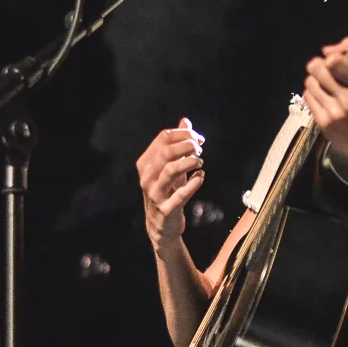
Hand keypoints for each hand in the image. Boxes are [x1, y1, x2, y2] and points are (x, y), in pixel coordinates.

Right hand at [137, 117, 204, 252]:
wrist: (162, 226)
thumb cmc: (168, 192)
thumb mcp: (171, 166)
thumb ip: (178, 144)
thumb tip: (185, 121)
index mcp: (146, 163)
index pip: (163, 138)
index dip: (183, 134)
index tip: (198, 138)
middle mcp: (146, 177)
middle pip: (166, 151)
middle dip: (187, 145)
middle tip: (200, 147)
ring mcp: (154, 194)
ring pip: (170, 170)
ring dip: (189, 162)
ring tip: (200, 161)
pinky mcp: (166, 209)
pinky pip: (180, 194)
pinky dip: (193, 183)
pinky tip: (201, 177)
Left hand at [303, 38, 347, 165]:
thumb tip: (326, 50)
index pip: (336, 62)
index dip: (330, 57)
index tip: (331, 59)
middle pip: (317, 69)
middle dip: (318, 66)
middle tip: (323, 70)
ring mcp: (335, 113)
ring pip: (310, 83)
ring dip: (315, 81)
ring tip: (324, 86)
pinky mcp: (325, 124)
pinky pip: (308, 98)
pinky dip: (313, 95)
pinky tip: (323, 98)